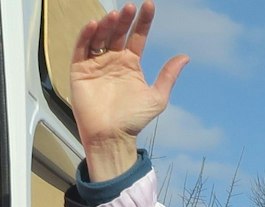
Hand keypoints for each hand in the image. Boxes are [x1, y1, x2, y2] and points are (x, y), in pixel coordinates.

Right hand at [72, 1, 188, 178]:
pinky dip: (86, 36)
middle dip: (124, 20)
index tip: (149, 6)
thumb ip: (168, 76)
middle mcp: (113, 60)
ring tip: (114, 16)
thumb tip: (185, 57)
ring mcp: (96, 64)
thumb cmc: (134, 120)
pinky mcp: (80, 70)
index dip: (143, 22)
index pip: (137, 37)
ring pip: (100, 38)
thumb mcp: (157, 97)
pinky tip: (93, 25)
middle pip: (118, 33)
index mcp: (131, 64)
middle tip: (129, 8)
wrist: (112, 136)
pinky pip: (82, 49)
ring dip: (106, 25)